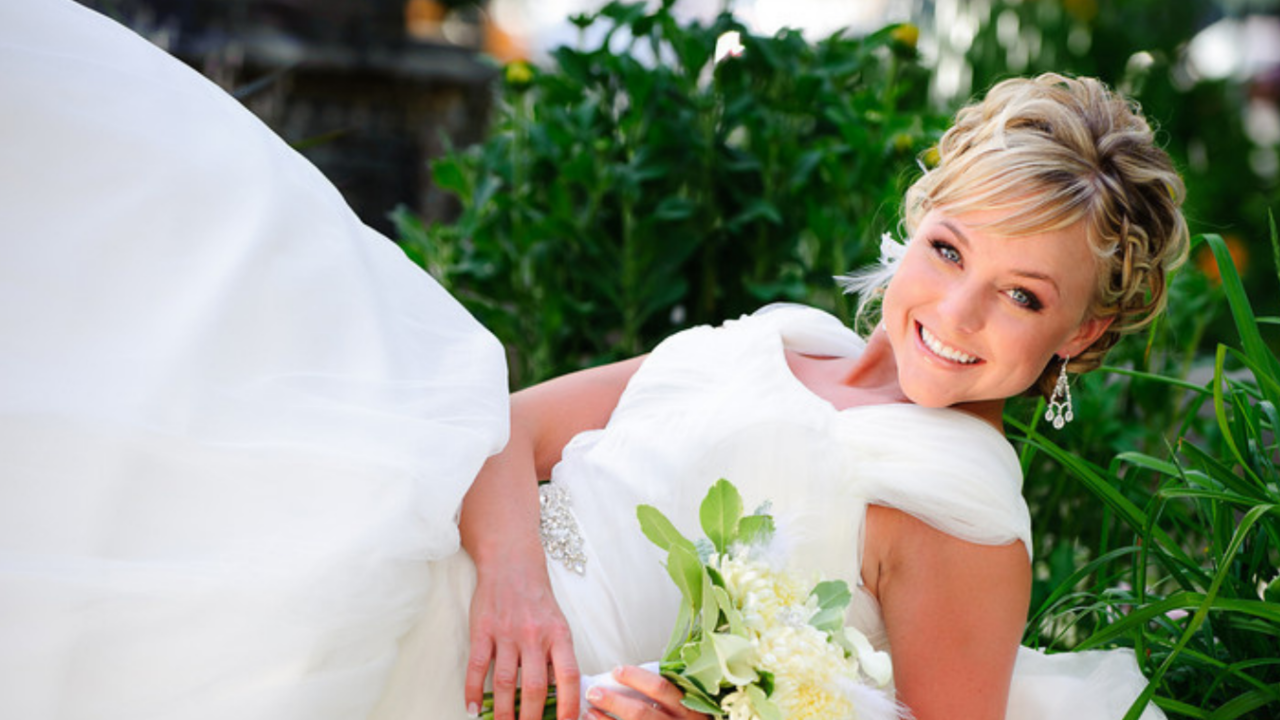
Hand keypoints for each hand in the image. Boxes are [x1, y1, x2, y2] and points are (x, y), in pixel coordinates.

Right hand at [465, 563, 579, 719]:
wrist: (512, 564)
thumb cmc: (537, 600)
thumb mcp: (558, 625)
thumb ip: (558, 657)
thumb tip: (560, 696)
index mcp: (559, 635)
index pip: (569, 676)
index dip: (569, 704)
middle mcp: (534, 635)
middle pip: (534, 687)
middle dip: (531, 719)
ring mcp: (507, 633)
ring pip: (504, 683)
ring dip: (503, 713)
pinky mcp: (483, 630)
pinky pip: (477, 667)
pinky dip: (472, 691)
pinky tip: (472, 709)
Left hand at [583, 665, 708, 719]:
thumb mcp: (689, 708)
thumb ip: (670, 695)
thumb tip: (633, 675)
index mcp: (691, 711)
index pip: (661, 689)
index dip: (636, 678)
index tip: (616, 670)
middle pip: (642, 713)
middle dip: (613, 701)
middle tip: (593, 691)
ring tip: (588, 712)